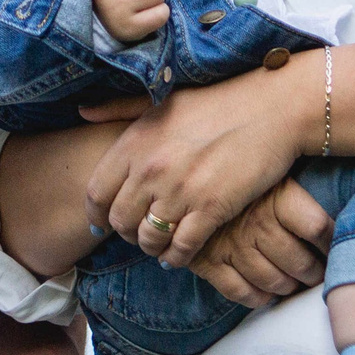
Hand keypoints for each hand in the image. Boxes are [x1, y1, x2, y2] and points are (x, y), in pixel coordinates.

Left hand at [81, 70, 305, 268]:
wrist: (271, 108)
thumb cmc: (217, 101)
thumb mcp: (162, 99)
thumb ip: (119, 107)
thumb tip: (83, 112)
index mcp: (135, 141)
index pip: (96, 193)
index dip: (97, 214)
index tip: (104, 222)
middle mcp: (151, 169)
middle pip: (120, 221)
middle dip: (127, 232)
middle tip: (139, 231)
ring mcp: (180, 191)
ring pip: (149, 239)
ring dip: (152, 246)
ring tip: (160, 243)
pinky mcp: (211, 209)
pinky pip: (182, 248)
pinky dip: (178, 256)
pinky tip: (181, 253)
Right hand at [189, 177, 333, 307]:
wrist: (182, 176)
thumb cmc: (238, 172)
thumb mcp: (271, 171)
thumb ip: (298, 191)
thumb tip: (334, 214)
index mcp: (276, 196)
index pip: (318, 228)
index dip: (332, 243)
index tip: (335, 248)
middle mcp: (256, 222)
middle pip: (300, 262)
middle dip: (313, 273)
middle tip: (317, 273)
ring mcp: (231, 245)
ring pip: (273, 282)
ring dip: (288, 287)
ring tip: (294, 283)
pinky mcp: (208, 262)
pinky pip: (240, 292)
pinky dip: (257, 298)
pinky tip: (265, 293)